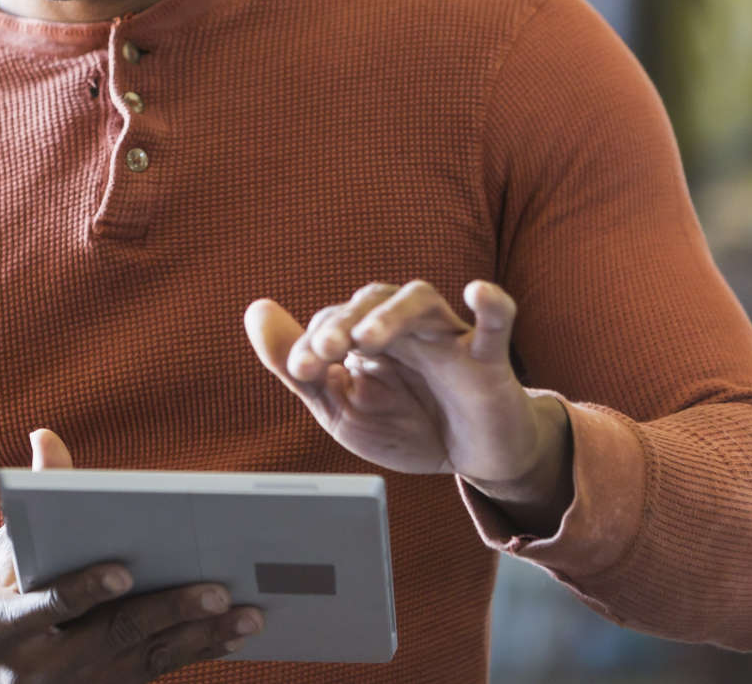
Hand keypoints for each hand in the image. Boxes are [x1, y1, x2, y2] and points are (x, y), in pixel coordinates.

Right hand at [0, 429, 262, 683]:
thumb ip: (32, 506)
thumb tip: (47, 437)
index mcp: (4, 623)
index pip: (49, 606)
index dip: (84, 590)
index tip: (123, 572)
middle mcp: (40, 664)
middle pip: (113, 637)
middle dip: (168, 613)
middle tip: (219, 590)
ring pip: (144, 663)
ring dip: (199, 640)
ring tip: (249, 616)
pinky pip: (152, 676)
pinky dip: (193, 655)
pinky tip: (230, 638)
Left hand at [245, 281, 571, 530]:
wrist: (472, 460)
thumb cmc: (407, 426)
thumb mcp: (342, 409)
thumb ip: (300, 368)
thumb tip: (255, 311)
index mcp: (368, 338)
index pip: (332, 321)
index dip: (310, 343)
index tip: (300, 372)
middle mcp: (406, 328)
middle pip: (372, 299)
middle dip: (343, 321)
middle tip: (325, 350)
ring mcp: (448, 338)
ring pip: (420, 300)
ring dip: (391, 315)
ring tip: (368, 338)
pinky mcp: (489, 360)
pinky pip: (496, 322)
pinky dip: (491, 304)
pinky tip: (477, 292)